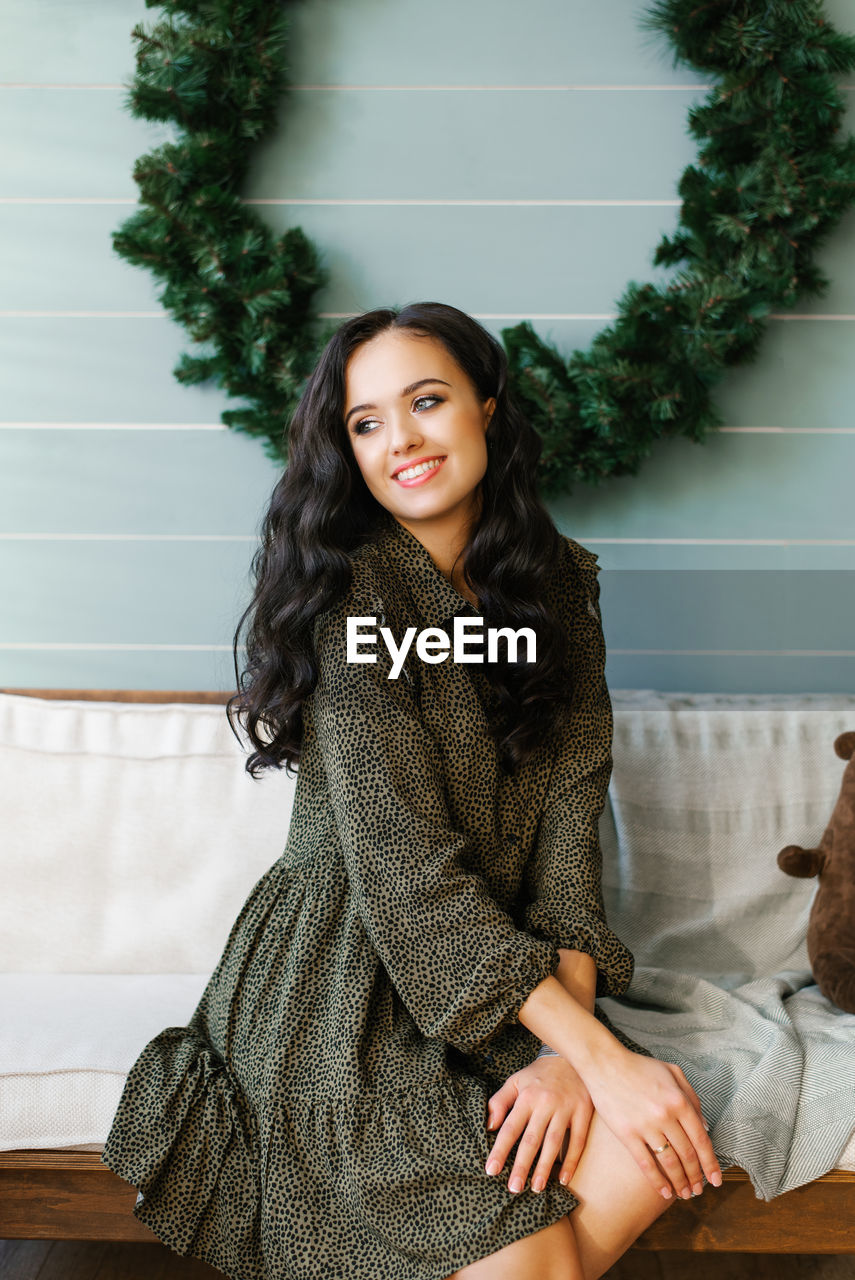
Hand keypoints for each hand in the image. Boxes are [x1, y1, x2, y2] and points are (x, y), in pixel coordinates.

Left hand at [483, 1056, 592, 1194]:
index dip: (500, 1150)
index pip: (510, 1128)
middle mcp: (545, 1104)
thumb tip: (489, 1125)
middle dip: (521, 1166)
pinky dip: (571, 1161)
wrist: (572, 1056)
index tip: (491, 1170)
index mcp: (526, 1097)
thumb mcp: (515, 1081)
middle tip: (513, 1188)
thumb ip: (499, 1101)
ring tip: (536, 1188)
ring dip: (544, 1167)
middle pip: (531, 1139)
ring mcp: (566, 1109)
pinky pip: (578, 1141)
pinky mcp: (583, 1112)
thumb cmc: (539, 1075)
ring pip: (553, 1143)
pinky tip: (564, 1179)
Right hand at [582, 1046, 721, 1199]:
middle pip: (687, 1155)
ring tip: (684, 1194)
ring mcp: (645, 1126)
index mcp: (679, 1101)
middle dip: (696, 1177)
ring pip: (669, 1163)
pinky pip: (646, 1163)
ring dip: (679, 1182)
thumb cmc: (640, 1067)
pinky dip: (657, 1181)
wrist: (604, 1064)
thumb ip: (692, 1097)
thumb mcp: (672, 1072)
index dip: (710, 1164)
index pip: (701, 1140)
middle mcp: (665, 1115)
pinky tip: (664, 1191)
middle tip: (699, 1190)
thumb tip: (705, 1126)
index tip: (715, 1180)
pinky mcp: (626, 1134)